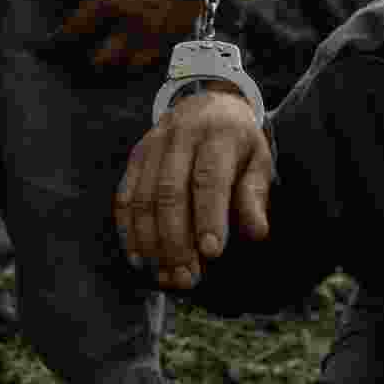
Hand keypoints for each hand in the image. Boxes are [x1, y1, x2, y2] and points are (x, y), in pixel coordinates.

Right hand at [115, 82, 272, 288]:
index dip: (209, 216)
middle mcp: (181, 135)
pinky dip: (129, 230)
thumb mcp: (258, 162)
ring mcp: (153, 145)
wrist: (208, 104)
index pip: (209, 177)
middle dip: (176, 240)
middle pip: (170, 191)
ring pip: (143, 198)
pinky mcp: (136, 156)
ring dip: (151, 243)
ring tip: (165, 278)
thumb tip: (257, 233)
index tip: (212, 253)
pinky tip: (139, 259)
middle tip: (188, 278)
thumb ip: (254, 196)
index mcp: (219, 134)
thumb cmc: (239, 144)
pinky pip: (125, 196)